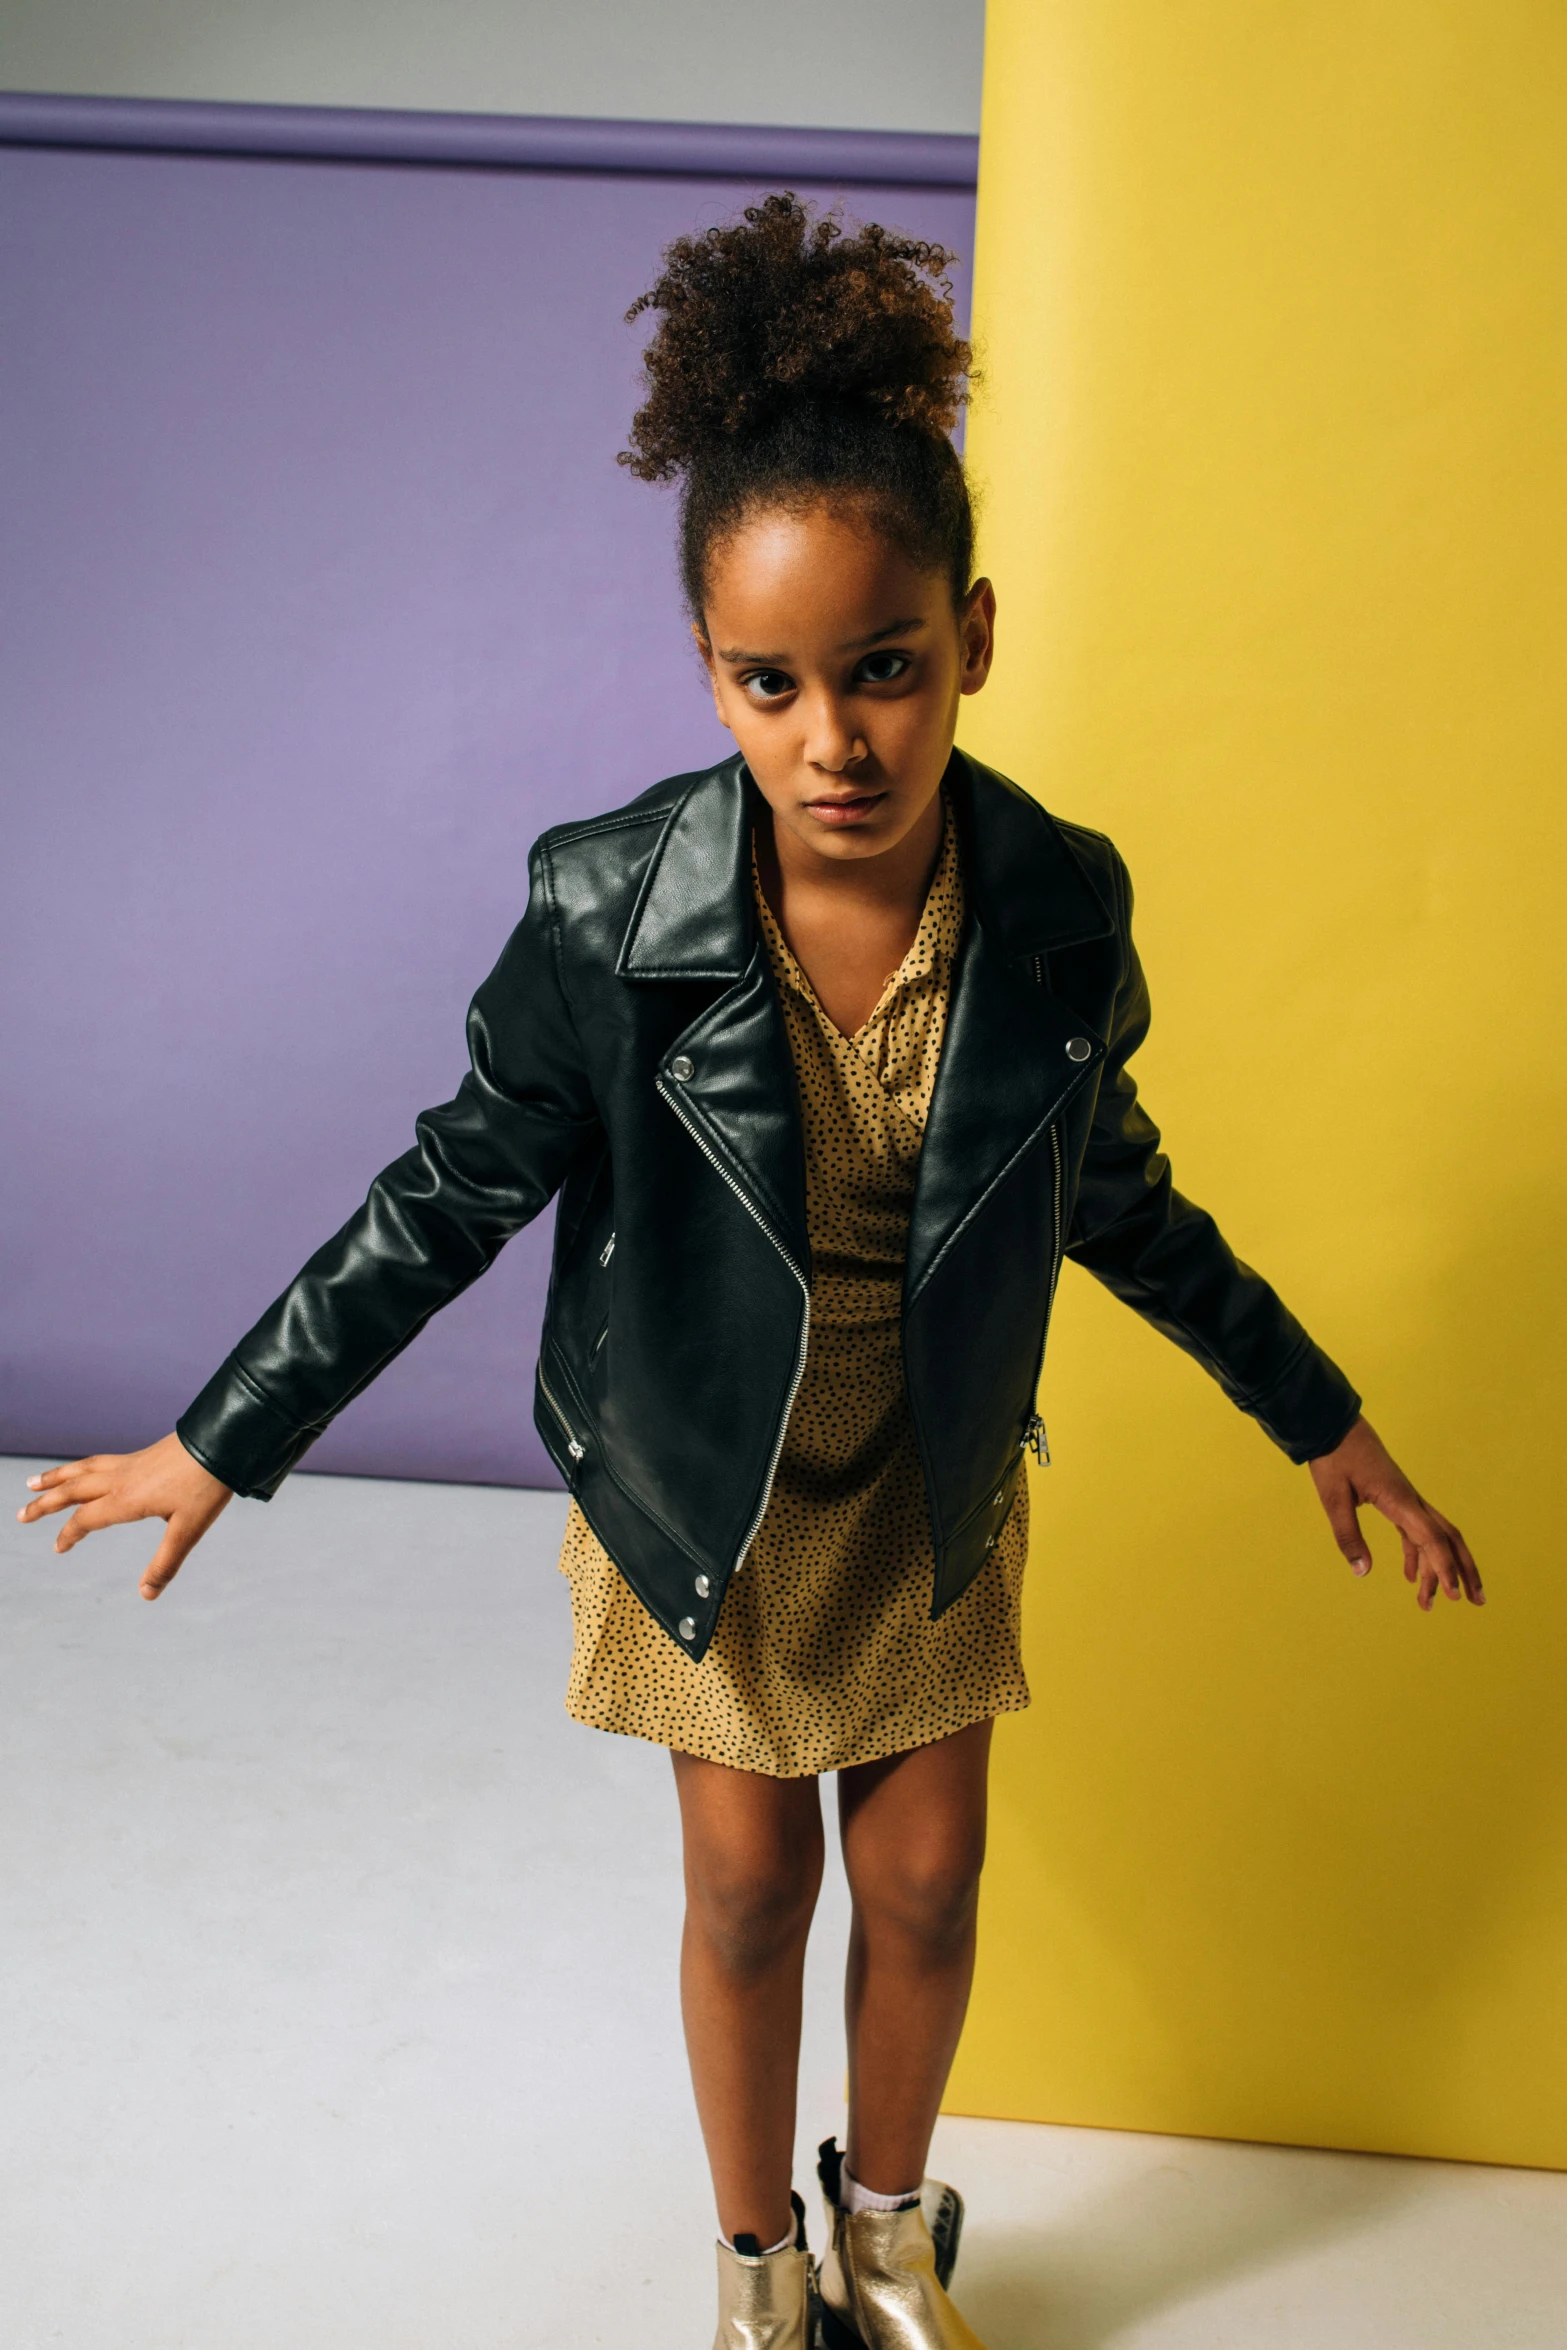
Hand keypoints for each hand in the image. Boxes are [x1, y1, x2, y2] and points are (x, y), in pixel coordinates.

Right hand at [17, 1433, 232, 1599]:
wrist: (223, 1440)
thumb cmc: (206, 1485)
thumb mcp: (189, 1530)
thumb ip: (166, 1563)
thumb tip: (146, 1595)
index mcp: (126, 1499)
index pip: (85, 1518)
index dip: (69, 1534)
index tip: (58, 1547)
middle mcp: (121, 1478)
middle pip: (72, 1490)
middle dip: (45, 1503)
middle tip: (20, 1515)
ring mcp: (130, 1463)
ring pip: (82, 1469)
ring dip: (56, 1478)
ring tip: (33, 1482)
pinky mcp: (141, 1455)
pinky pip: (99, 1460)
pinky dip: (81, 1466)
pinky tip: (83, 1469)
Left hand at [1309, 1416, 1481, 1611]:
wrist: (1332, 1425)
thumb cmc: (1334, 1458)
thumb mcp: (1333, 1497)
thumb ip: (1347, 1534)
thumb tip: (1362, 1572)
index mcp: (1399, 1500)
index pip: (1432, 1539)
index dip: (1445, 1568)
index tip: (1452, 1595)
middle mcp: (1411, 1500)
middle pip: (1449, 1538)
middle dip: (1464, 1570)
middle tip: (1476, 1602)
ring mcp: (1406, 1499)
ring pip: (1435, 1537)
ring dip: (1439, 1568)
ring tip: (1431, 1602)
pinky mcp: (1397, 1498)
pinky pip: (1416, 1530)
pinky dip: (1418, 1554)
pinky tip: (1411, 1576)